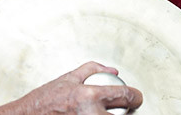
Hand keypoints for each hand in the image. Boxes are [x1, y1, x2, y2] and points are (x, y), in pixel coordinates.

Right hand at [0, 62, 142, 113]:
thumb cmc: (43, 101)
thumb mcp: (68, 78)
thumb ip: (92, 70)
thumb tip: (113, 70)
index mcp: (88, 95)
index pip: (124, 95)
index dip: (136, 96)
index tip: (137, 97)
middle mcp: (90, 114)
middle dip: (127, 110)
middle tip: (126, 108)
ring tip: (109, 112)